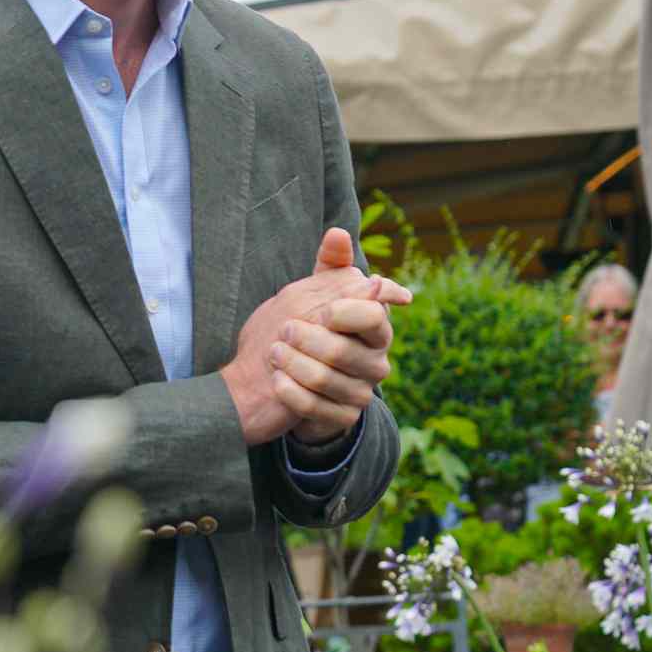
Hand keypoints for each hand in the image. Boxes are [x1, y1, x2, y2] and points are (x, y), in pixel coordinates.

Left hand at [220, 228, 410, 443]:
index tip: (321, 310)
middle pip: (344, 350)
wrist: (281, 380)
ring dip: (291, 363)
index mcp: (375, 327)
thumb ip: (328, 265)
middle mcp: (376, 361)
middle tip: (284, 332)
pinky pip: (312, 406)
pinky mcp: (343, 418)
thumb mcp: (312, 292)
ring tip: (274, 353)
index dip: (344, 312)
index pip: (374, 315)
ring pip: (325, 378)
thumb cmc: (304, 328)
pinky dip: (288, 390)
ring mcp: (362, 392)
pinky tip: (276, 380)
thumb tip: (338, 233)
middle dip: (305, 338)